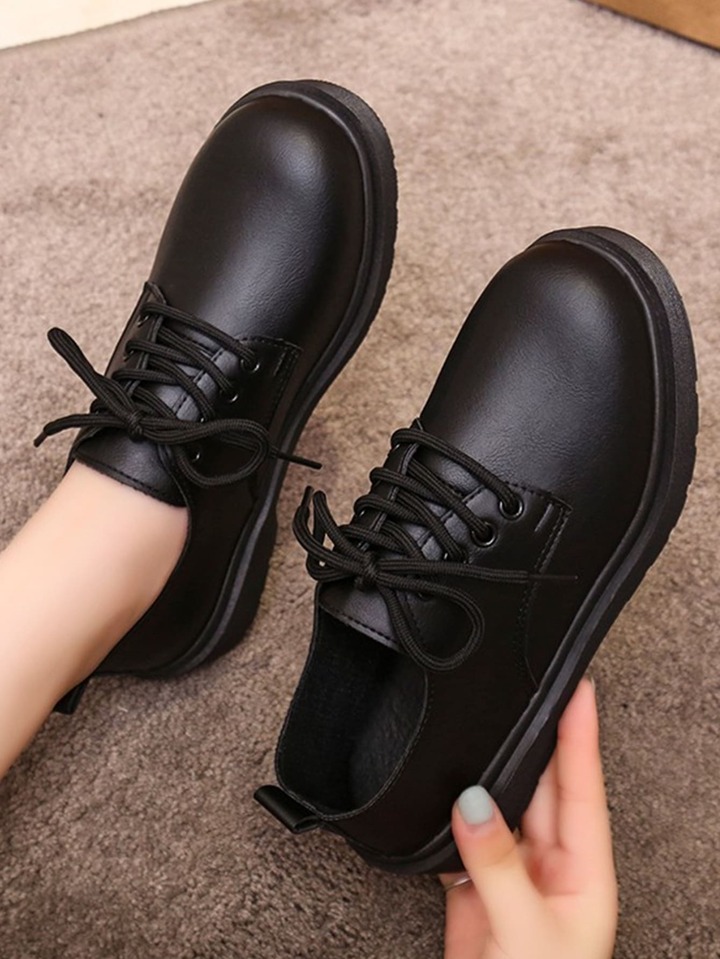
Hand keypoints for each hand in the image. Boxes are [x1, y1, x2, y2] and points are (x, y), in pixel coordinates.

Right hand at [440, 679, 616, 958]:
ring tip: (472, 731)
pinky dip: (447, 815)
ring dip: (482, 776)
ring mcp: (511, 875)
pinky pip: (461, 837)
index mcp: (584, 872)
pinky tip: (441, 792)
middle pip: (537, 788)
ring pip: (496, 808)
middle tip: (514, 692)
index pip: (583, 787)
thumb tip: (471, 803)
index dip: (580, 735)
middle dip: (526, 744)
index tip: (578, 687)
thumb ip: (498, 864)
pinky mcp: (474, 890)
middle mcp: (550, 865)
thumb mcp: (528, 932)